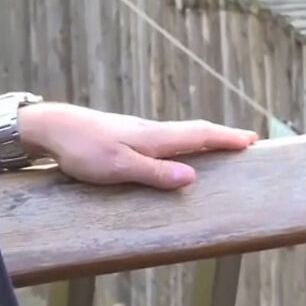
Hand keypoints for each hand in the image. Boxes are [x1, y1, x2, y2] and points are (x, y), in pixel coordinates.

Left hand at [17, 102, 257, 189]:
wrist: (53, 127)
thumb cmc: (84, 149)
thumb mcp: (119, 166)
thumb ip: (155, 173)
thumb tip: (192, 178)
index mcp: (157, 137)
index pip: (201, 135)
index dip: (227, 138)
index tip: (252, 140)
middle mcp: (154, 131)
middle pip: (196, 131)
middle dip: (223, 136)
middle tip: (247, 141)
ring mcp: (141, 132)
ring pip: (182, 134)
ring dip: (206, 138)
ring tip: (221, 146)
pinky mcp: (129, 137)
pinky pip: (168, 139)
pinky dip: (185, 142)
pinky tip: (180, 151)